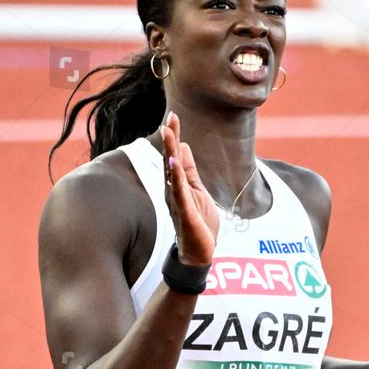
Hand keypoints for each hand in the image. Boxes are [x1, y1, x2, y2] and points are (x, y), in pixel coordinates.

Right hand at [158, 110, 220, 264]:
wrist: (199, 252)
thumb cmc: (198, 223)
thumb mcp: (197, 191)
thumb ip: (190, 171)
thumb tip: (185, 147)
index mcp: (177, 184)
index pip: (174, 156)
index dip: (174, 137)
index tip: (173, 117)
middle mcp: (173, 190)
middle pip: (170, 160)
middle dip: (170, 139)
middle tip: (170, 117)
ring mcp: (178, 201)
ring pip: (172, 173)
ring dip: (170, 152)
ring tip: (168, 133)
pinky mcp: (185, 212)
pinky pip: (179, 192)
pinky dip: (176, 176)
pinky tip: (173, 162)